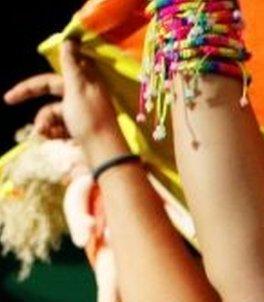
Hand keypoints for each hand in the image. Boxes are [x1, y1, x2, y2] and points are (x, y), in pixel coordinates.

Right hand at [4, 41, 122, 152]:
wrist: (104, 153)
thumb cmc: (89, 119)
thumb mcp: (77, 89)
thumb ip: (71, 65)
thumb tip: (70, 38)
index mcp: (83, 84)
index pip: (51, 79)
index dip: (32, 85)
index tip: (10, 96)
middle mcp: (82, 95)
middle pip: (50, 95)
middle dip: (35, 105)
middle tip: (8, 102)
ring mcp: (82, 113)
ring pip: (53, 113)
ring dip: (45, 123)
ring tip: (45, 134)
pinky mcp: (81, 128)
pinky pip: (61, 127)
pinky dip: (55, 132)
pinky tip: (55, 139)